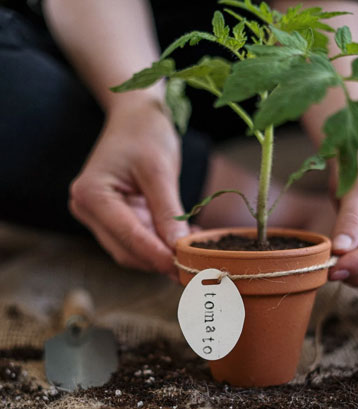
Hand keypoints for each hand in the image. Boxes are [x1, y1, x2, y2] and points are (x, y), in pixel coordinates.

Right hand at [68, 94, 188, 275]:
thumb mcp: (160, 170)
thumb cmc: (145, 134)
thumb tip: (179, 248)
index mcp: (91, 194)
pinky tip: (185, 239)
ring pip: (132, 251)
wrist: (135, 117)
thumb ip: (168, 211)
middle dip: (160, 259)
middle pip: (126, 250)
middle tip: (196, 266)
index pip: (128, 235)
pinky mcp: (113, 219)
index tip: (183, 268)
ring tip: (195, 250)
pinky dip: (161, 244)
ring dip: (162, 255)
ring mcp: (98, 216)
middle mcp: (87, 209)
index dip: (157, 255)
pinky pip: (138, 240)